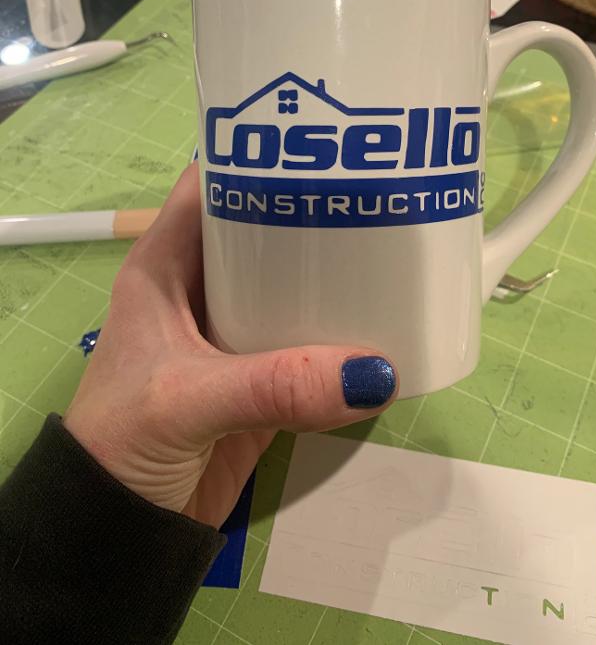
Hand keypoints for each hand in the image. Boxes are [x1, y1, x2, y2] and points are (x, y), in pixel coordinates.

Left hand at [64, 164, 396, 527]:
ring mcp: (233, 332)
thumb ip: (274, 386)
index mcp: (166, 265)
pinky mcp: (260, 377)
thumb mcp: (187, 400)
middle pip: (265, 228)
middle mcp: (201, 288)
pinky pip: (307, 339)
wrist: (120, 534)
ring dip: (335, 272)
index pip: (214, 185)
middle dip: (317, 211)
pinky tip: (384, 320)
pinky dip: (341, 331)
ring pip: (291, 282)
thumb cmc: (123, 443)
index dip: (263, 155)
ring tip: (397, 247)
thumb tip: (378, 371)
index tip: (328, 140)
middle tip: (383, 193)